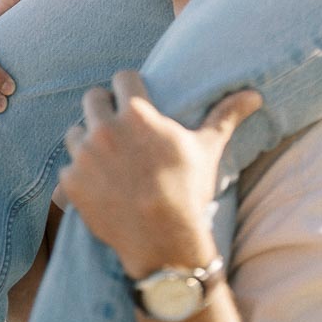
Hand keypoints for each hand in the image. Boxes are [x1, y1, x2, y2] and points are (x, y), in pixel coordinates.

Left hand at [59, 70, 261, 277]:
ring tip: (107, 160)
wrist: (165, 244)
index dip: (129, 88)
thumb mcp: (206, 148)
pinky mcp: (70, 184)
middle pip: (92, 98)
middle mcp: (104, 128)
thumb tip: (255, 95)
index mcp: (135, 112)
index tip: (135, 102)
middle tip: (119, 130)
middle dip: (104, 109)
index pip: (121, 77)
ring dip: (87, 141)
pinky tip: (97, 186)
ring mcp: (84, 156)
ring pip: (75, 131)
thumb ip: (225, 115)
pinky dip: (78, 176)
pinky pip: (66, 168)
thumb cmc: (188, 191)